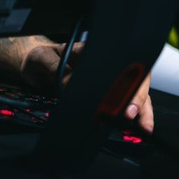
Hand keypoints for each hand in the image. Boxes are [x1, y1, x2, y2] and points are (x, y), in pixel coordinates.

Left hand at [14, 38, 153, 132]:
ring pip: (135, 92)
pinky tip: (138, 126)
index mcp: (92, 51)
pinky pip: (124, 103)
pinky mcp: (105, 93)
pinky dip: (134, 115)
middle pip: (134, 79)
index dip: (127, 80)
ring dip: (142, 110)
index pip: (120, 62)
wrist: (33, 63)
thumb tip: (70, 84)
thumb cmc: (40, 56)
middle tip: (131, 114)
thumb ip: (55, 68)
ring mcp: (107, 79)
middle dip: (137, 98)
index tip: (124, 96)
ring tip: (144, 126)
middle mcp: (105, 65)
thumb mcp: (43, 59)